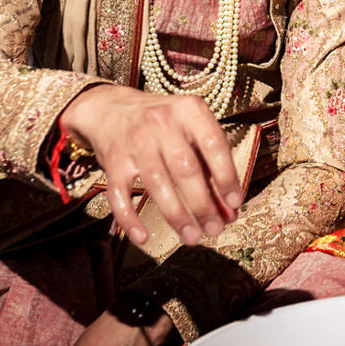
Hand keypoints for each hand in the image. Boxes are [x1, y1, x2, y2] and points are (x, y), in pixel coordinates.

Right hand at [58, 83, 242, 246]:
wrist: (110, 107)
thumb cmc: (162, 123)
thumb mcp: (190, 129)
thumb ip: (211, 166)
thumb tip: (229, 210)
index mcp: (189, 110)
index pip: (214, 143)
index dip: (226, 176)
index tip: (234, 203)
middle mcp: (161, 122)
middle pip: (186, 168)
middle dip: (202, 204)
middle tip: (214, 229)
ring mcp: (135, 141)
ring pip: (157, 183)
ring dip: (176, 216)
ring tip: (192, 237)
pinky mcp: (113, 160)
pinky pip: (120, 194)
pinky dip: (130, 218)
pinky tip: (144, 237)